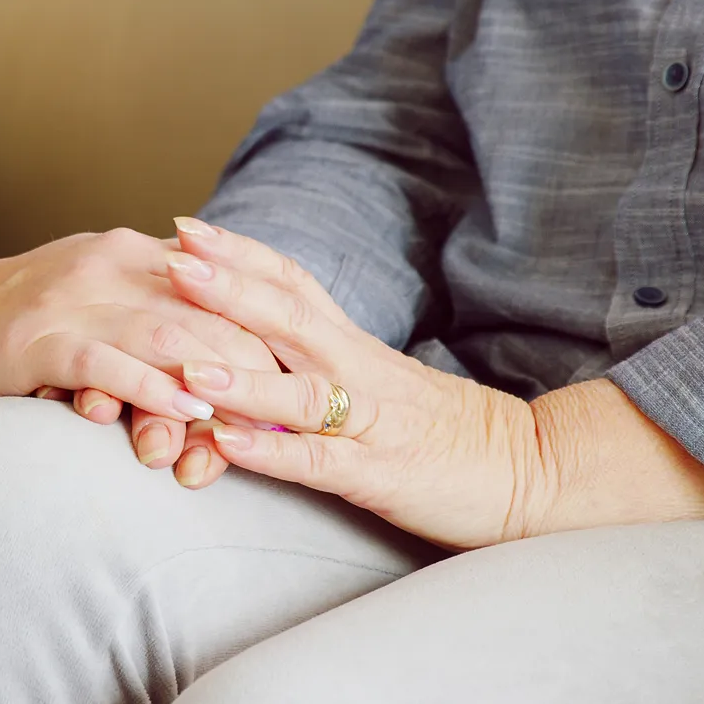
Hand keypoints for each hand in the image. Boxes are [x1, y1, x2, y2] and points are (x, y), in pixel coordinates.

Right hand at [0, 228, 276, 433]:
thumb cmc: (8, 322)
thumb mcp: (88, 298)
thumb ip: (146, 310)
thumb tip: (215, 347)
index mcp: (128, 253)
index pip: (219, 286)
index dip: (267, 330)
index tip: (308, 376)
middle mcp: (109, 265)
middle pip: (208, 309)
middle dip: (258, 363)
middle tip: (300, 412)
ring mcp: (74, 299)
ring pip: (168, 335)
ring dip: (219, 380)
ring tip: (262, 419)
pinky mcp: (39, 338)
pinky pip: (109, 361)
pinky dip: (156, 387)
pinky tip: (190, 412)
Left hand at [162, 218, 703, 548]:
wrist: (530, 472)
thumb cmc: (443, 432)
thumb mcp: (376, 383)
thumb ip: (321, 361)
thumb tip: (255, 340)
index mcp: (356, 347)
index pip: (294, 283)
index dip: (242, 254)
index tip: (187, 227)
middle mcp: (361, 372)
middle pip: (290, 318)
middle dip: (228, 286)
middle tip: (172, 256)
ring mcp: (371, 423)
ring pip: (299, 392)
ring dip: (241, 374)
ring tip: (183, 359)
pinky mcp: (381, 476)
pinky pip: (320, 461)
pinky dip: (271, 451)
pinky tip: (226, 444)